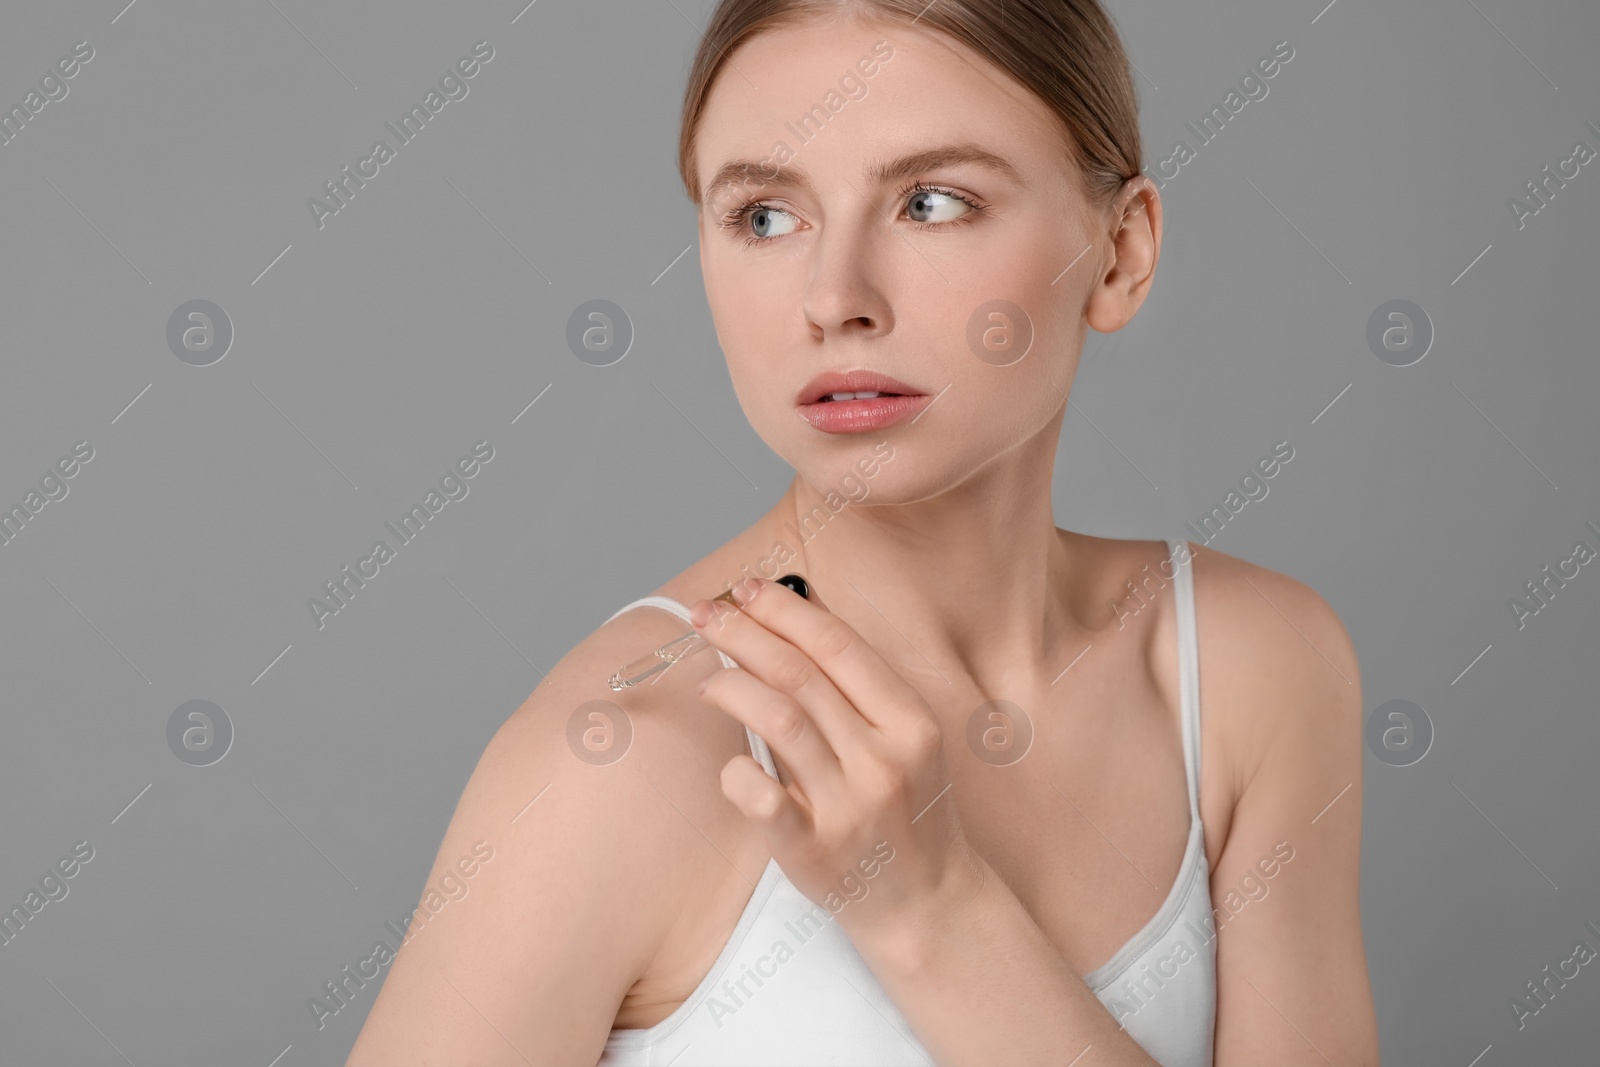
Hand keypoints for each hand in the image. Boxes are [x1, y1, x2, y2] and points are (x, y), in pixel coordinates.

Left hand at [688, 576, 985, 944]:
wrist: (929, 903)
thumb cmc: (908, 812)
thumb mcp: (905, 740)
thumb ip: (857, 689)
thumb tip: (794, 619)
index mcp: (910, 721)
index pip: (838, 645)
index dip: (785, 609)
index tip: (747, 589)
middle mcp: (883, 758)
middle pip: (800, 674)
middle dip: (744, 633)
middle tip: (706, 613)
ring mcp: (849, 807)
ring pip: (779, 720)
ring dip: (732, 686)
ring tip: (708, 678)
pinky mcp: (814, 852)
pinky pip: (763, 798)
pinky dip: (736, 771)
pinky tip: (729, 760)